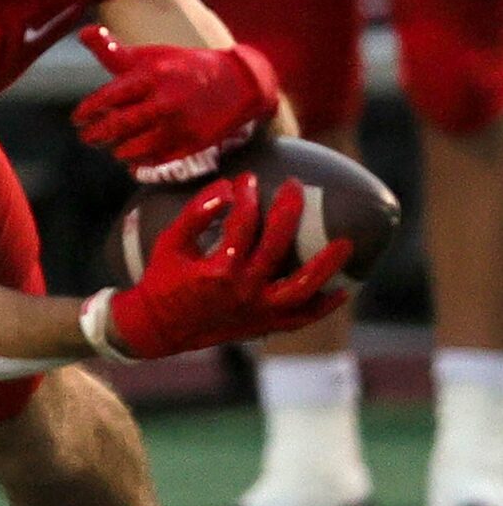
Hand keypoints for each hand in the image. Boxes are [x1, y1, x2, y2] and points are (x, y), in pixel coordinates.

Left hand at [73, 26, 279, 181]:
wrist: (237, 84)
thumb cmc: (182, 68)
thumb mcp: (150, 55)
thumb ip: (113, 50)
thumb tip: (83, 32)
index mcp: (153, 75)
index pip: (111, 95)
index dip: (90, 109)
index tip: (77, 118)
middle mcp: (166, 101)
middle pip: (120, 125)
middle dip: (97, 134)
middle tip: (87, 137)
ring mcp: (180, 125)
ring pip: (135, 147)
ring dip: (117, 149)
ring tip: (109, 146)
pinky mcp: (192, 144)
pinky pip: (156, 160)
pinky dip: (140, 161)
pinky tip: (131, 157)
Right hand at [88, 173, 350, 360]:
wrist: (159, 328)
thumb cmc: (162, 279)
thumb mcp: (170, 243)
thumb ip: (196, 214)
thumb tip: (226, 187)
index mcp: (219, 269)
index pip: (241, 223)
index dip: (246, 196)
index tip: (247, 178)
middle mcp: (244, 291)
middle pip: (277, 246)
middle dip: (288, 211)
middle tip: (295, 186)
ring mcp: (258, 311)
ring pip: (302, 288)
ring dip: (326, 266)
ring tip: (347, 243)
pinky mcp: (264, 325)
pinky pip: (302, 318)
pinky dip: (323, 306)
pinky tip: (342, 291)